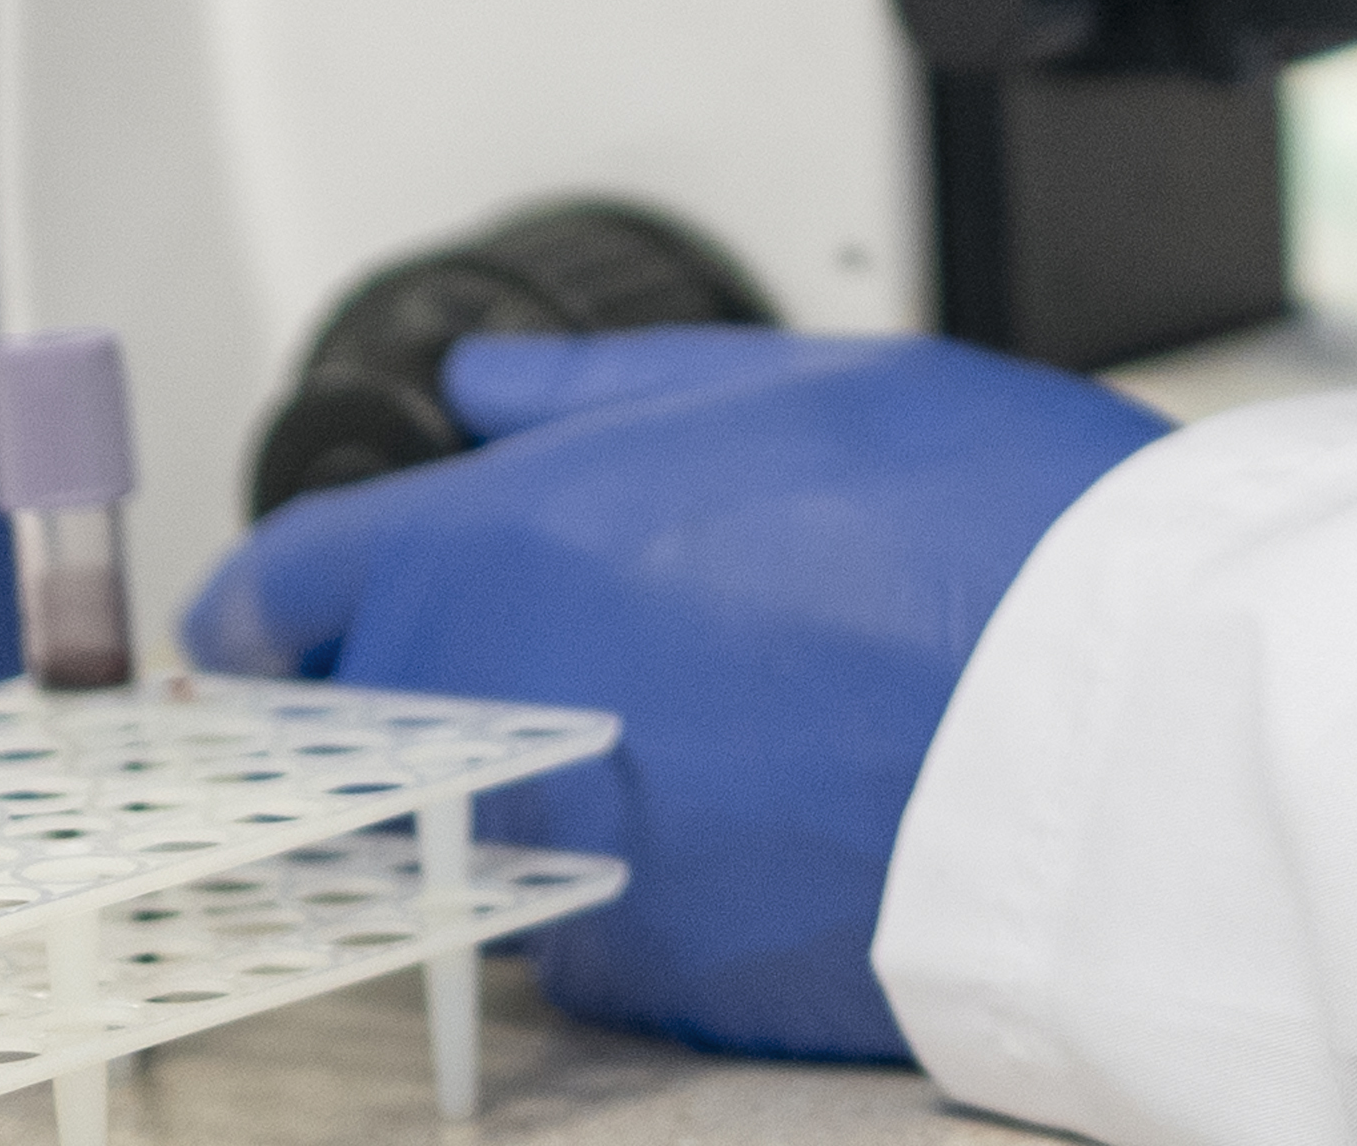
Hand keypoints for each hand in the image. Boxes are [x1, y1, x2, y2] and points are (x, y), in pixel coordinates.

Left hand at [184, 323, 1165, 1062]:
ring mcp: (558, 853)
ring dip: (538, 788)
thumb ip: (601, 391)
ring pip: (479, 831)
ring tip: (693, 735)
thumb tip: (482, 384)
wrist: (1110, 727)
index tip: (246, 631)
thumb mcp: (795, 386)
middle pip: (364, 722)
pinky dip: (638, 883)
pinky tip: (751, 819)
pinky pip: (589, 928)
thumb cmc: (979, 526)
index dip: (254, 609)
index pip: (285, 589)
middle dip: (414, 694)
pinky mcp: (643, 973)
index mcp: (500, 545)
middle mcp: (493, 707)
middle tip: (533, 664)